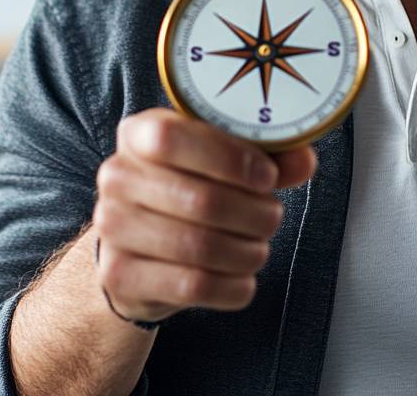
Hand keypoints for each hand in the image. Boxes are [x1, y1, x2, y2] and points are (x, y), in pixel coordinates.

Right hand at [93, 108, 316, 321]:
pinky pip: (192, 285)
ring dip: (247, 251)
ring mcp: (111, 226)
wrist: (139, 243)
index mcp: (139, 132)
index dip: (229, 158)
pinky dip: (232, 285)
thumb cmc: (190, 185)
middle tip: (272, 216)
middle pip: (200, 199)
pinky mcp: (119, 274)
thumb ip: (267, 154)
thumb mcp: (224, 159)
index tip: (267, 176)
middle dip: (254, 213)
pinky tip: (243, 277)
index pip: (174, 137)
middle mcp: (117, 175)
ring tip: (259, 246)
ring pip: (199, 246)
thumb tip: (304, 160)